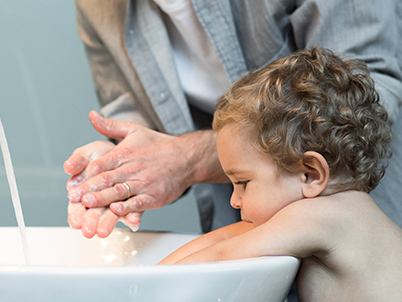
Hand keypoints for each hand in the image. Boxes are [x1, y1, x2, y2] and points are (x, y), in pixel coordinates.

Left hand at [65, 111, 225, 237]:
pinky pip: (138, 203)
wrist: (186, 157)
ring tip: (87, 204)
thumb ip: (110, 126)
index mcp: (126, 153)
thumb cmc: (159, 145)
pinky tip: (115, 210)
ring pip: (119, 192)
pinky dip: (126, 207)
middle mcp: (133, 168)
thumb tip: (92, 116)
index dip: (85, 173)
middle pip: (106, 179)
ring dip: (101, 199)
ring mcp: (144, 183)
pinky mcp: (154, 196)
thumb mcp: (134, 130)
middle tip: (73, 196)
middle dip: (88, 189)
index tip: (72, 182)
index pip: (101, 163)